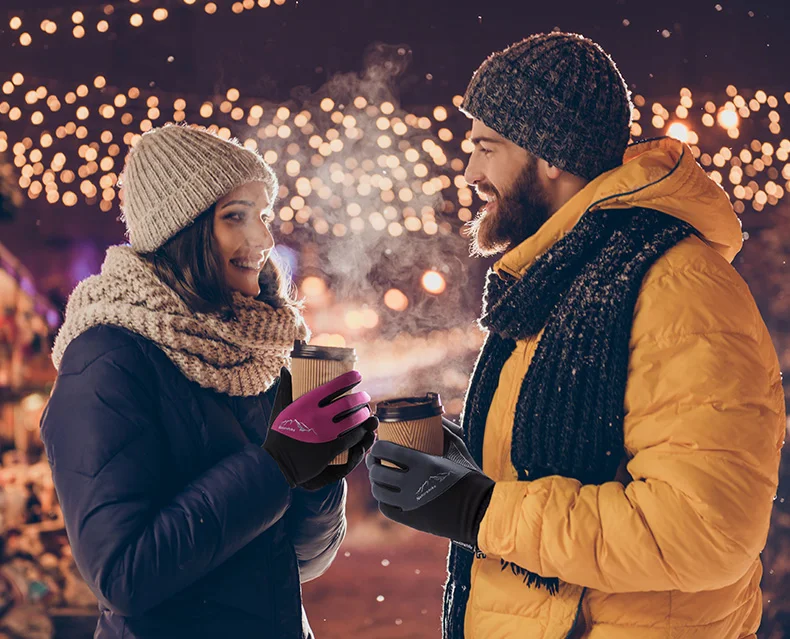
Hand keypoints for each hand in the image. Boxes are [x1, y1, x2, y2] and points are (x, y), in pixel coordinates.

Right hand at [264, 368, 371, 487]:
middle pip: (349, 402)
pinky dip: (360, 433)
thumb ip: (285, 388)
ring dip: (364, 415)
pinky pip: (352, 438)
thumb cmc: (278, 434)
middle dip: (361, 398)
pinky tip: (363, 431)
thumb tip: (285, 368)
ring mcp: (325, 432)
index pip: (334, 386)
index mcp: (306, 403)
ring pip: (354, 420)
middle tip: (365, 397)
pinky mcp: (330, 449)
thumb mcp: (279, 408)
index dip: (350, 379)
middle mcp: (317, 415)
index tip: (358, 377)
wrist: (276, 463)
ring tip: (367, 413)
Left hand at [366, 421, 493, 546]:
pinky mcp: (411, 519)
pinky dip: (382, 499)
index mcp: (423, 463)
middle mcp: (413, 483)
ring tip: (378, 476)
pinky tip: (386, 493)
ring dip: (375, 481)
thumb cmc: (469, 475)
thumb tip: (433, 416)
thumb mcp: (458, 448)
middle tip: (375, 459)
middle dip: (372, 463)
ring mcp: (410, 503)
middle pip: (378, 471)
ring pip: (379, 491)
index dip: (377, 446)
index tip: (379, 444)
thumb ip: (444, 430)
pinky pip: (386, 508)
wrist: (479, 510)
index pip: (386, 450)